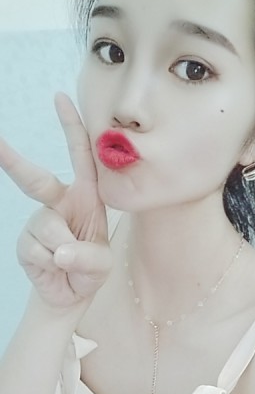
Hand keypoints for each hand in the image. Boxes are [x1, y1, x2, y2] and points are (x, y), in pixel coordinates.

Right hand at [0, 93, 110, 311]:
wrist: (70, 294)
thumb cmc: (91, 269)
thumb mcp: (102, 265)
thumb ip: (88, 258)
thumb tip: (60, 251)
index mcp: (86, 198)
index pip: (81, 158)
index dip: (72, 128)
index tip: (61, 98)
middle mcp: (60, 204)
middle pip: (35, 179)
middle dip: (13, 160)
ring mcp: (39, 221)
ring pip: (47, 228)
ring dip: (63, 251)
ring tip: (71, 263)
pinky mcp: (25, 241)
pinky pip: (37, 249)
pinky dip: (51, 263)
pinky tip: (56, 267)